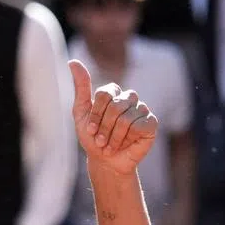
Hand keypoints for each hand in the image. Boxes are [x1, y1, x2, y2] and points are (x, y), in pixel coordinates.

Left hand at [70, 59, 157, 176]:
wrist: (106, 162)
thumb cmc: (93, 138)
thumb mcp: (81, 113)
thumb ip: (81, 87)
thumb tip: (73, 61)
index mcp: (113, 93)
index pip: (104, 94)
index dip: (95, 115)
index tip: (90, 130)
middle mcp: (129, 98)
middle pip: (115, 106)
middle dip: (104, 128)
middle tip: (100, 141)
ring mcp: (142, 109)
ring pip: (126, 118)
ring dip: (115, 137)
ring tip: (111, 146)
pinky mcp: (151, 123)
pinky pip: (139, 126)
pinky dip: (129, 138)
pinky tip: (127, 144)